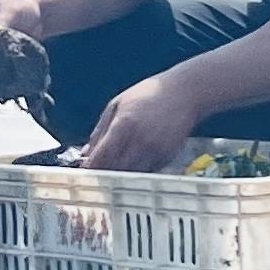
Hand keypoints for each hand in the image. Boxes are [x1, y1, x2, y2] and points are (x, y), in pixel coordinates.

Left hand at [76, 71, 205, 173]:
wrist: (185, 92)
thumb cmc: (148, 94)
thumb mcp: (117, 104)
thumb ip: (99, 130)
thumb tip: (85, 153)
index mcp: (123, 125)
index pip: (100, 157)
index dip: (90, 169)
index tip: (84, 174)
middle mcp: (139, 140)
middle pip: (114, 170)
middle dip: (103, 175)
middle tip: (96, 176)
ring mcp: (155, 150)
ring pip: (131, 175)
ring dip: (120, 176)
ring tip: (115, 170)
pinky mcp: (167, 156)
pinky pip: (147, 170)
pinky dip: (138, 170)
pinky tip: (136, 160)